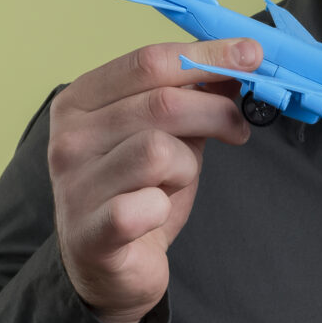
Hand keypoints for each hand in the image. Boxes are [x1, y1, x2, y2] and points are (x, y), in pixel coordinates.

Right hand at [47, 39, 260, 322]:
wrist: (110, 267)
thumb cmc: (137, 192)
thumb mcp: (166, 135)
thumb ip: (193, 99)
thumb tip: (240, 62)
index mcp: (81, 100)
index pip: (149, 62)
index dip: (206, 56)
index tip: (251, 55)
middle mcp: (69, 137)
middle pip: (161, 102)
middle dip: (216, 111)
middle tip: (238, 127)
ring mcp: (75, 185)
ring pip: (159, 150)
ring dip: (187, 166)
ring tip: (179, 181)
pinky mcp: (91, 232)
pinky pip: (144, 206)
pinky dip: (163, 206)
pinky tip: (157, 211)